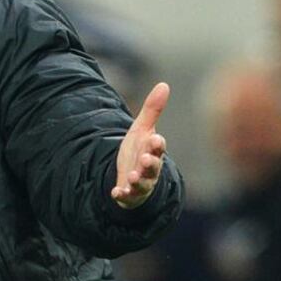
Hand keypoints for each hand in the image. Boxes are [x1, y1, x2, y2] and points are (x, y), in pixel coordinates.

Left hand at [112, 83, 169, 209]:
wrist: (132, 176)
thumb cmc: (140, 151)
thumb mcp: (142, 130)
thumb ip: (152, 110)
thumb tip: (164, 84)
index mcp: (152, 151)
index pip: (158, 147)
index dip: (157, 144)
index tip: (156, 139)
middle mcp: (150, 168)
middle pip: (153, 166)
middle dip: (150, 163)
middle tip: (146, 159)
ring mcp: (141, 182)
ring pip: (143, 183)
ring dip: (138, 180)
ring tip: (132, 177)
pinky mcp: (129, 193)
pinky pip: (127, 196)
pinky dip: (122, 195)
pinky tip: (116, 193)